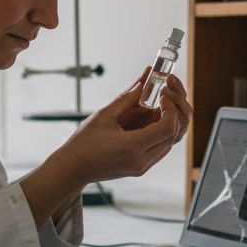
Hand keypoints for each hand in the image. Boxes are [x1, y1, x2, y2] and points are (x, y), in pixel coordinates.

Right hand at [59, 68, 193, 183]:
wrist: (73, 168)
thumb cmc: (84, 142)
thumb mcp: (105, 114)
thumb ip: (128, 96)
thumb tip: (145, 78)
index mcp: (132, 147)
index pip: (168, 127)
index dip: (170, 108)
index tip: (161, 94)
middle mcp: (142, 161)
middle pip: (173, 135)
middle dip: (172, 113)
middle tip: (161, 97)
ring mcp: (142, 167)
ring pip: (169, 143)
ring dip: (168, 123)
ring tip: (155, 107)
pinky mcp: (141, 168)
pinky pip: (160, 149)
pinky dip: (160, 133)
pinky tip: (149, 120)